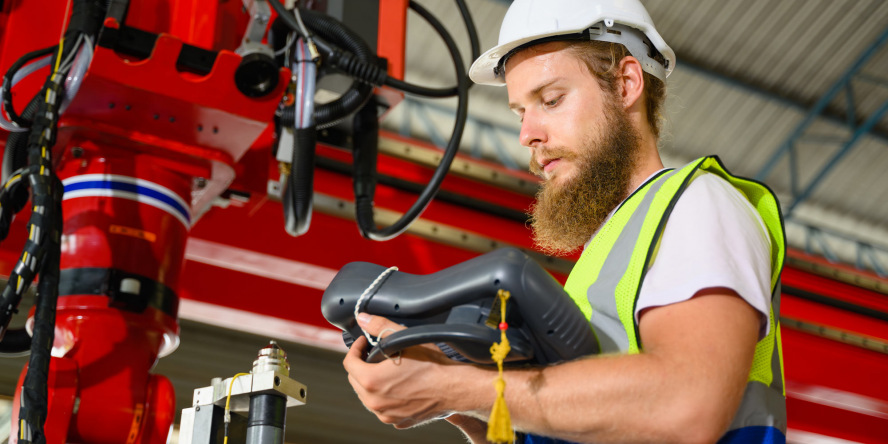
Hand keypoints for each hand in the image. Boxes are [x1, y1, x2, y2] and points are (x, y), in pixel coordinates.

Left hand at [343, 313, 470, 428]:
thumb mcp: (405, 338)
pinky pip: (383, 408)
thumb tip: (363, 319)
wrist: (455, 387)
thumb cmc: (433, 365)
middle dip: (362, 366)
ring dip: (372, 383)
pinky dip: (386, 397)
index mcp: (371, 381)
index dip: (356, 348)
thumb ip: (380, 327)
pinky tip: (399, 387)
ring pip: (368, 396)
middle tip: (375, 354)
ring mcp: (386, 414)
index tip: (365, 342)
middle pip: (356, 380)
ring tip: (388, 370)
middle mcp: (375, 402)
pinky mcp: (398, 421)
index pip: (349, 363)